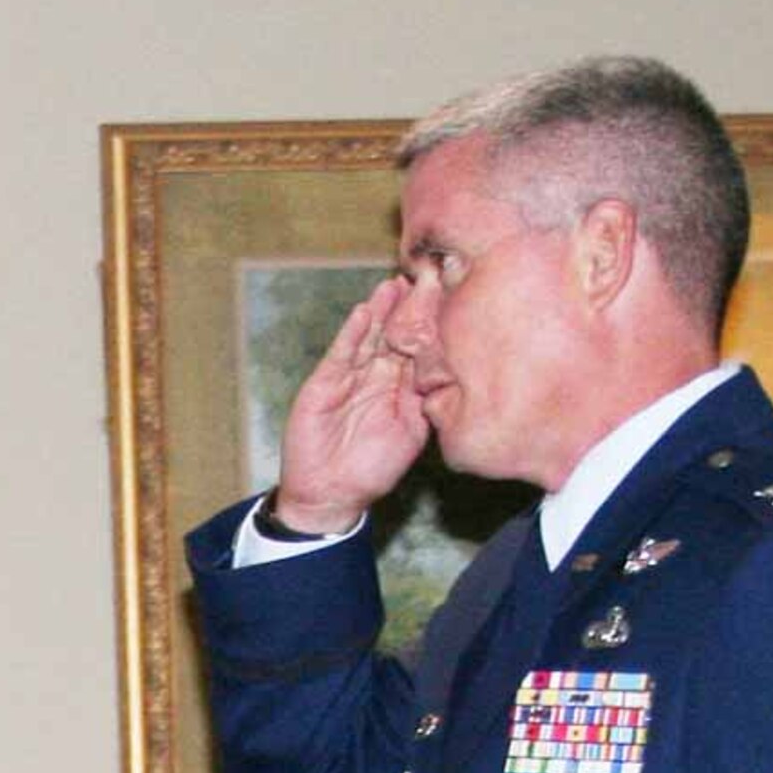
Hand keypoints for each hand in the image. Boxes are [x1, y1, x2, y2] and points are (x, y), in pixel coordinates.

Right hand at [271, 275, 427, 533]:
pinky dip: (351, 334)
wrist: (332, 495)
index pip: (416, 348)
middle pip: (392, 334)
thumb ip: (426, 402)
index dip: (428, 324)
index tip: (448, 298)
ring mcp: (348, 378)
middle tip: (424, 277)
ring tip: (393, 285)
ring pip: (367, 337)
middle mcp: (374, 376)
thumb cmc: (372, 470)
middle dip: (406, 307)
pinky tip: (364, 313)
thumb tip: (449, 371)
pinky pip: (340, 354)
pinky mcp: (324, 384)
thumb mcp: (412, 434)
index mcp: (397, 387)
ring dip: (379, 311)